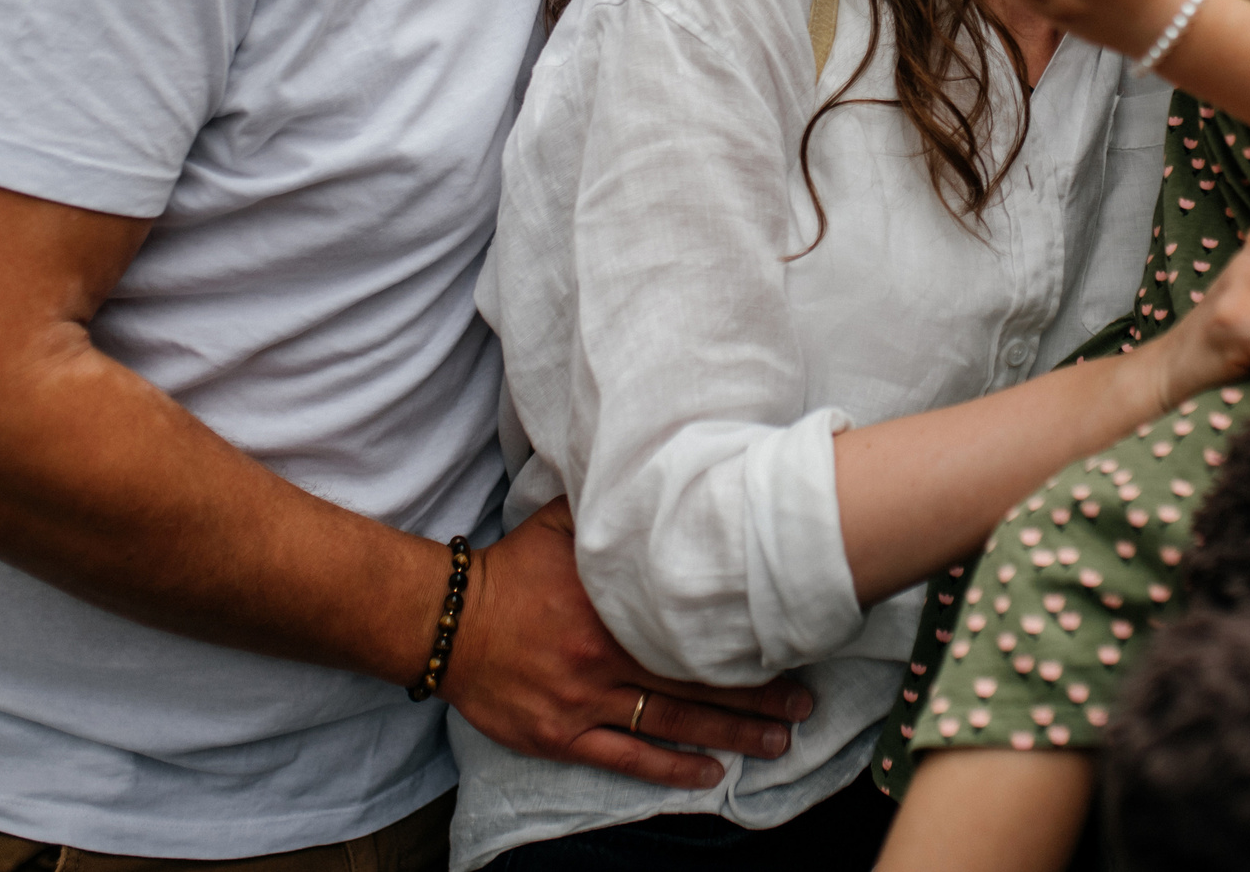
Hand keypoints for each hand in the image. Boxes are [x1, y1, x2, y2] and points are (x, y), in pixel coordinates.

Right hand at [442, 499, 813, 788]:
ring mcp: (585, 700)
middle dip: (758, 696)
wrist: (444, 621)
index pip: (694, 625)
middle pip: (697, 680)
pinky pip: (626, 757)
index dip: (745, 638)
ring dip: (731, 735)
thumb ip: (615, 510)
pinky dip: (671, 768)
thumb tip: (662, 475)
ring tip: (778, 742)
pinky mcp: (561, 735)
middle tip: (805, 705)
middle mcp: (605, 654)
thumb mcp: (563, 523)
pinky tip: (710, 774)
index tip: (790, 641)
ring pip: (673, 722)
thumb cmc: (511, 570)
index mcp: (613, 602)